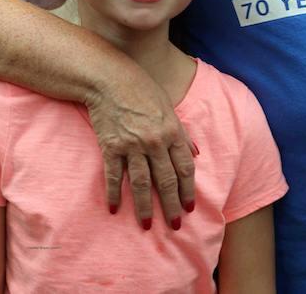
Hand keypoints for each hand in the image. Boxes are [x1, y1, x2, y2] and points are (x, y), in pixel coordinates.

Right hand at [86, 70, 196, 229]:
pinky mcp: (111, 147)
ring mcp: (133, 146)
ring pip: (142, 183)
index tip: (189, 207)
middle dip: (171, 205)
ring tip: (146, 225)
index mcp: (172, 130)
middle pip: (166, 180)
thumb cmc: (141, 89)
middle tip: (174, 225)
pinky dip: (114, 193)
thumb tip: (195, 152)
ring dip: (145, 207)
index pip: (185, 167)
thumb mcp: (168, 105)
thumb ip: (182, 131)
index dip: (188, 189)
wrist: (110, 79)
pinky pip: (115, 176)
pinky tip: (115, 208)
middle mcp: (155, 141)